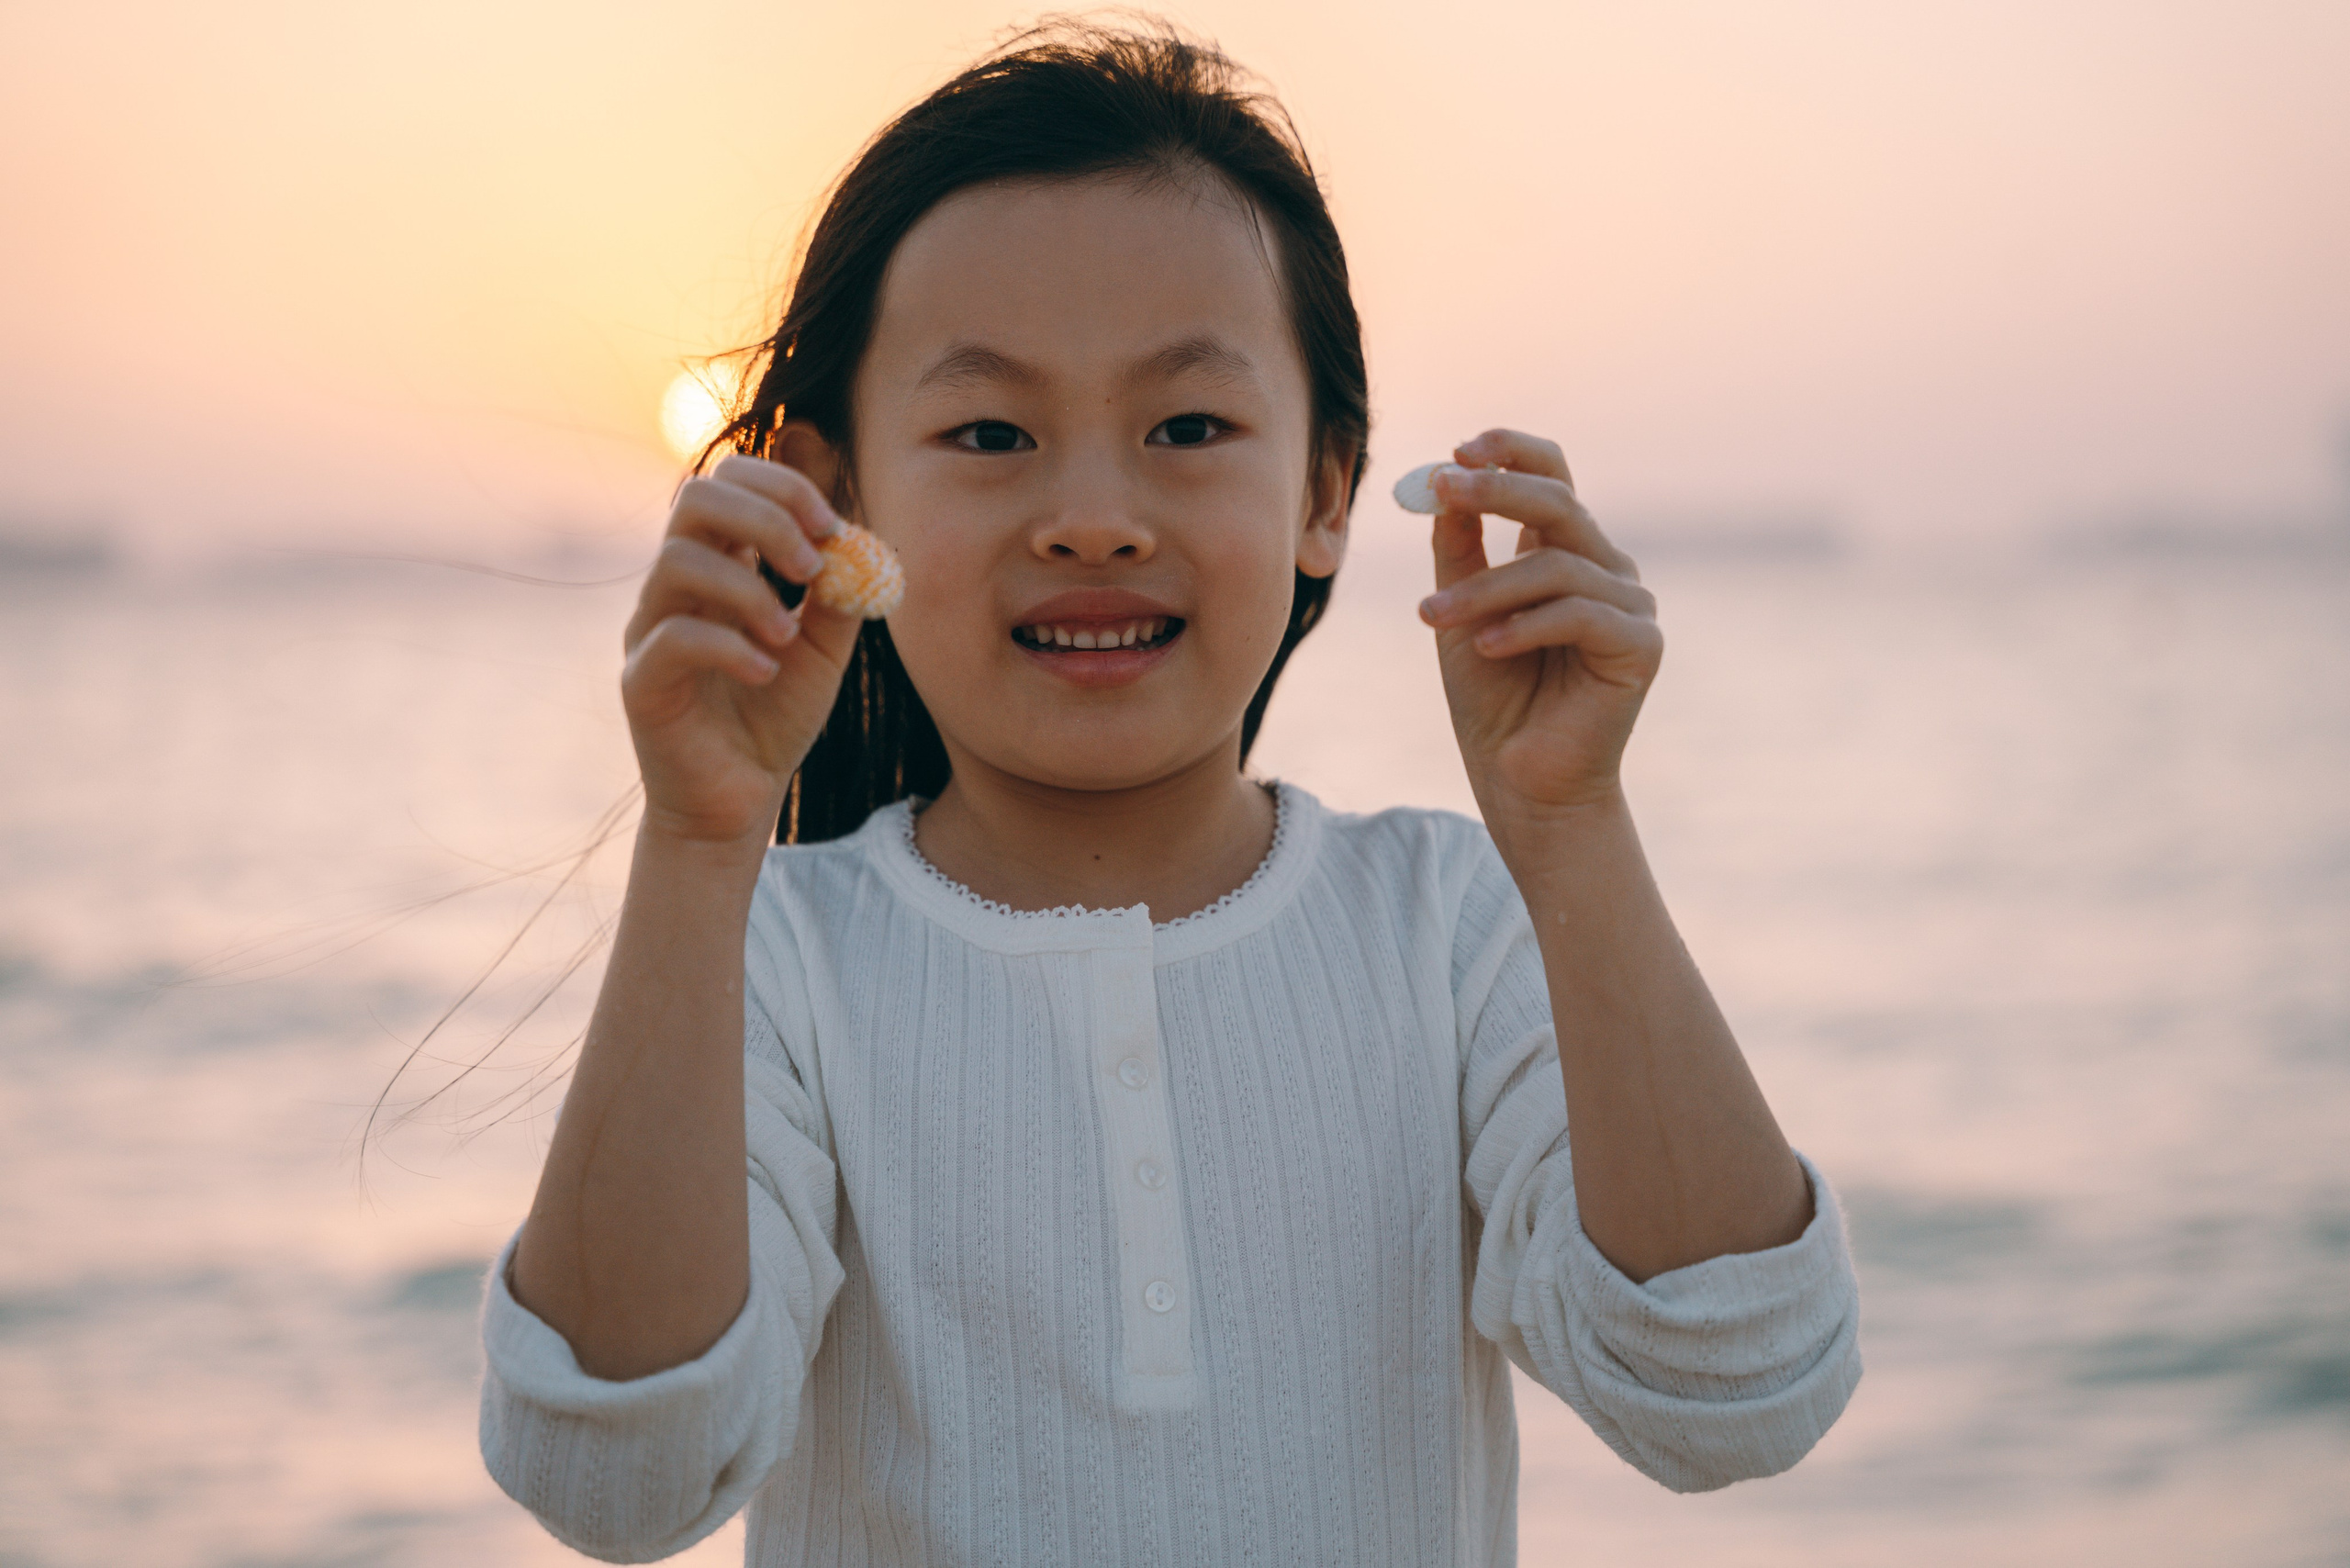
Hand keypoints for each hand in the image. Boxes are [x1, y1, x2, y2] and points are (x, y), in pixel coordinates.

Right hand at [621, 455, 863, 847]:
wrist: (739, 799)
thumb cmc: (775, 717)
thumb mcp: (825, 651)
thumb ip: (841, 596)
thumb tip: (861, 540)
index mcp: (720, 563)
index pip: (731, 481)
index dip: (782, 486)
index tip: (833, 526)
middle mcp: (677, 585)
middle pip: (696, 497)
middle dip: (764, 518)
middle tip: (812, 567)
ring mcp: (650, 628)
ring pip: (677, 560)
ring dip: (749, 589)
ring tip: (788, 635)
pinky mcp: (641, 680)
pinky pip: (674, 637)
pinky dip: (730, 646)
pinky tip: (767, 673)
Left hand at [1417, 429, 1660, 828]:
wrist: (1521, 782)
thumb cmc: (1493, 700)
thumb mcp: (1460, 613)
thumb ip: (1458, 551)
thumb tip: (1441, 484)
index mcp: (1565, 552)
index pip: (1553, 476)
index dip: (1511, 453)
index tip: (1456, 451)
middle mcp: (1605, 569)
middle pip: (1559, 502)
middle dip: (1495, 491)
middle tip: (1442, 490)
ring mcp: (1629, 605)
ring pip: (1555, 564)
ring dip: (1484, 589)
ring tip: (1433, 618)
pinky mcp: (1640, 646)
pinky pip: (1578, 613)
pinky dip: (1523, 626)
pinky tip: (1487, 648)